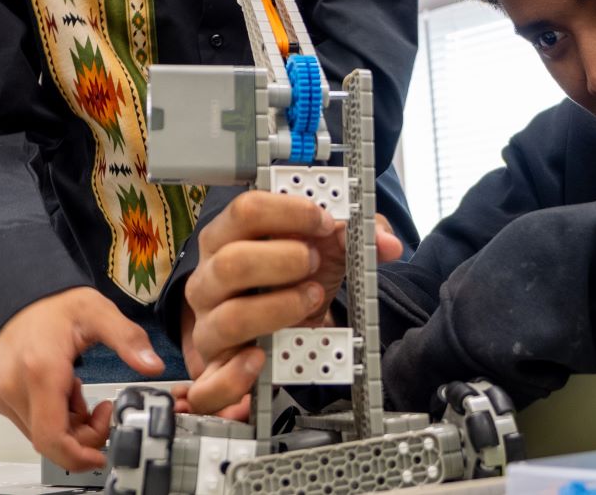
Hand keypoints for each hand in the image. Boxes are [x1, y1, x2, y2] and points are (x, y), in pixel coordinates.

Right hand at [0, 286, 163, 470]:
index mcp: (40, 370)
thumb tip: (152, 365)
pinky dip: (52, 417)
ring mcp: (2, 393)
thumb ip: (128, 339)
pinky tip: (63, 392)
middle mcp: (15, 386)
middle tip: (102, 410)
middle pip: (51, 440)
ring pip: (40, 435)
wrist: (18, 294)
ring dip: (68, 426)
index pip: (52, 437)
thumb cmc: (55, 305)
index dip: (78, 456)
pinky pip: (28, 423)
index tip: (100, 454)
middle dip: (83, 436)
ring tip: (80, 394)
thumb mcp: (99, 312)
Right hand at [180, 191, 402, 413]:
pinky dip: (236, 377)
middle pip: (231, 263)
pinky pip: (210, 384)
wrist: (282, 327)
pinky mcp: (214, 370)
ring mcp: (209, 325)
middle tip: (314, 261)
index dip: (289, 212)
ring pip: (229, 319)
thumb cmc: (292, 280)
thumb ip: (354, 235)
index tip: (324, 221)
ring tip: (310, 300)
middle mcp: (208, 279)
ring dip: (277, 309)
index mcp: (226, 238)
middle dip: (282, 260)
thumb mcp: (324, 249)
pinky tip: (261, 361)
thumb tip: (386, 242)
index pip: (245, 211)